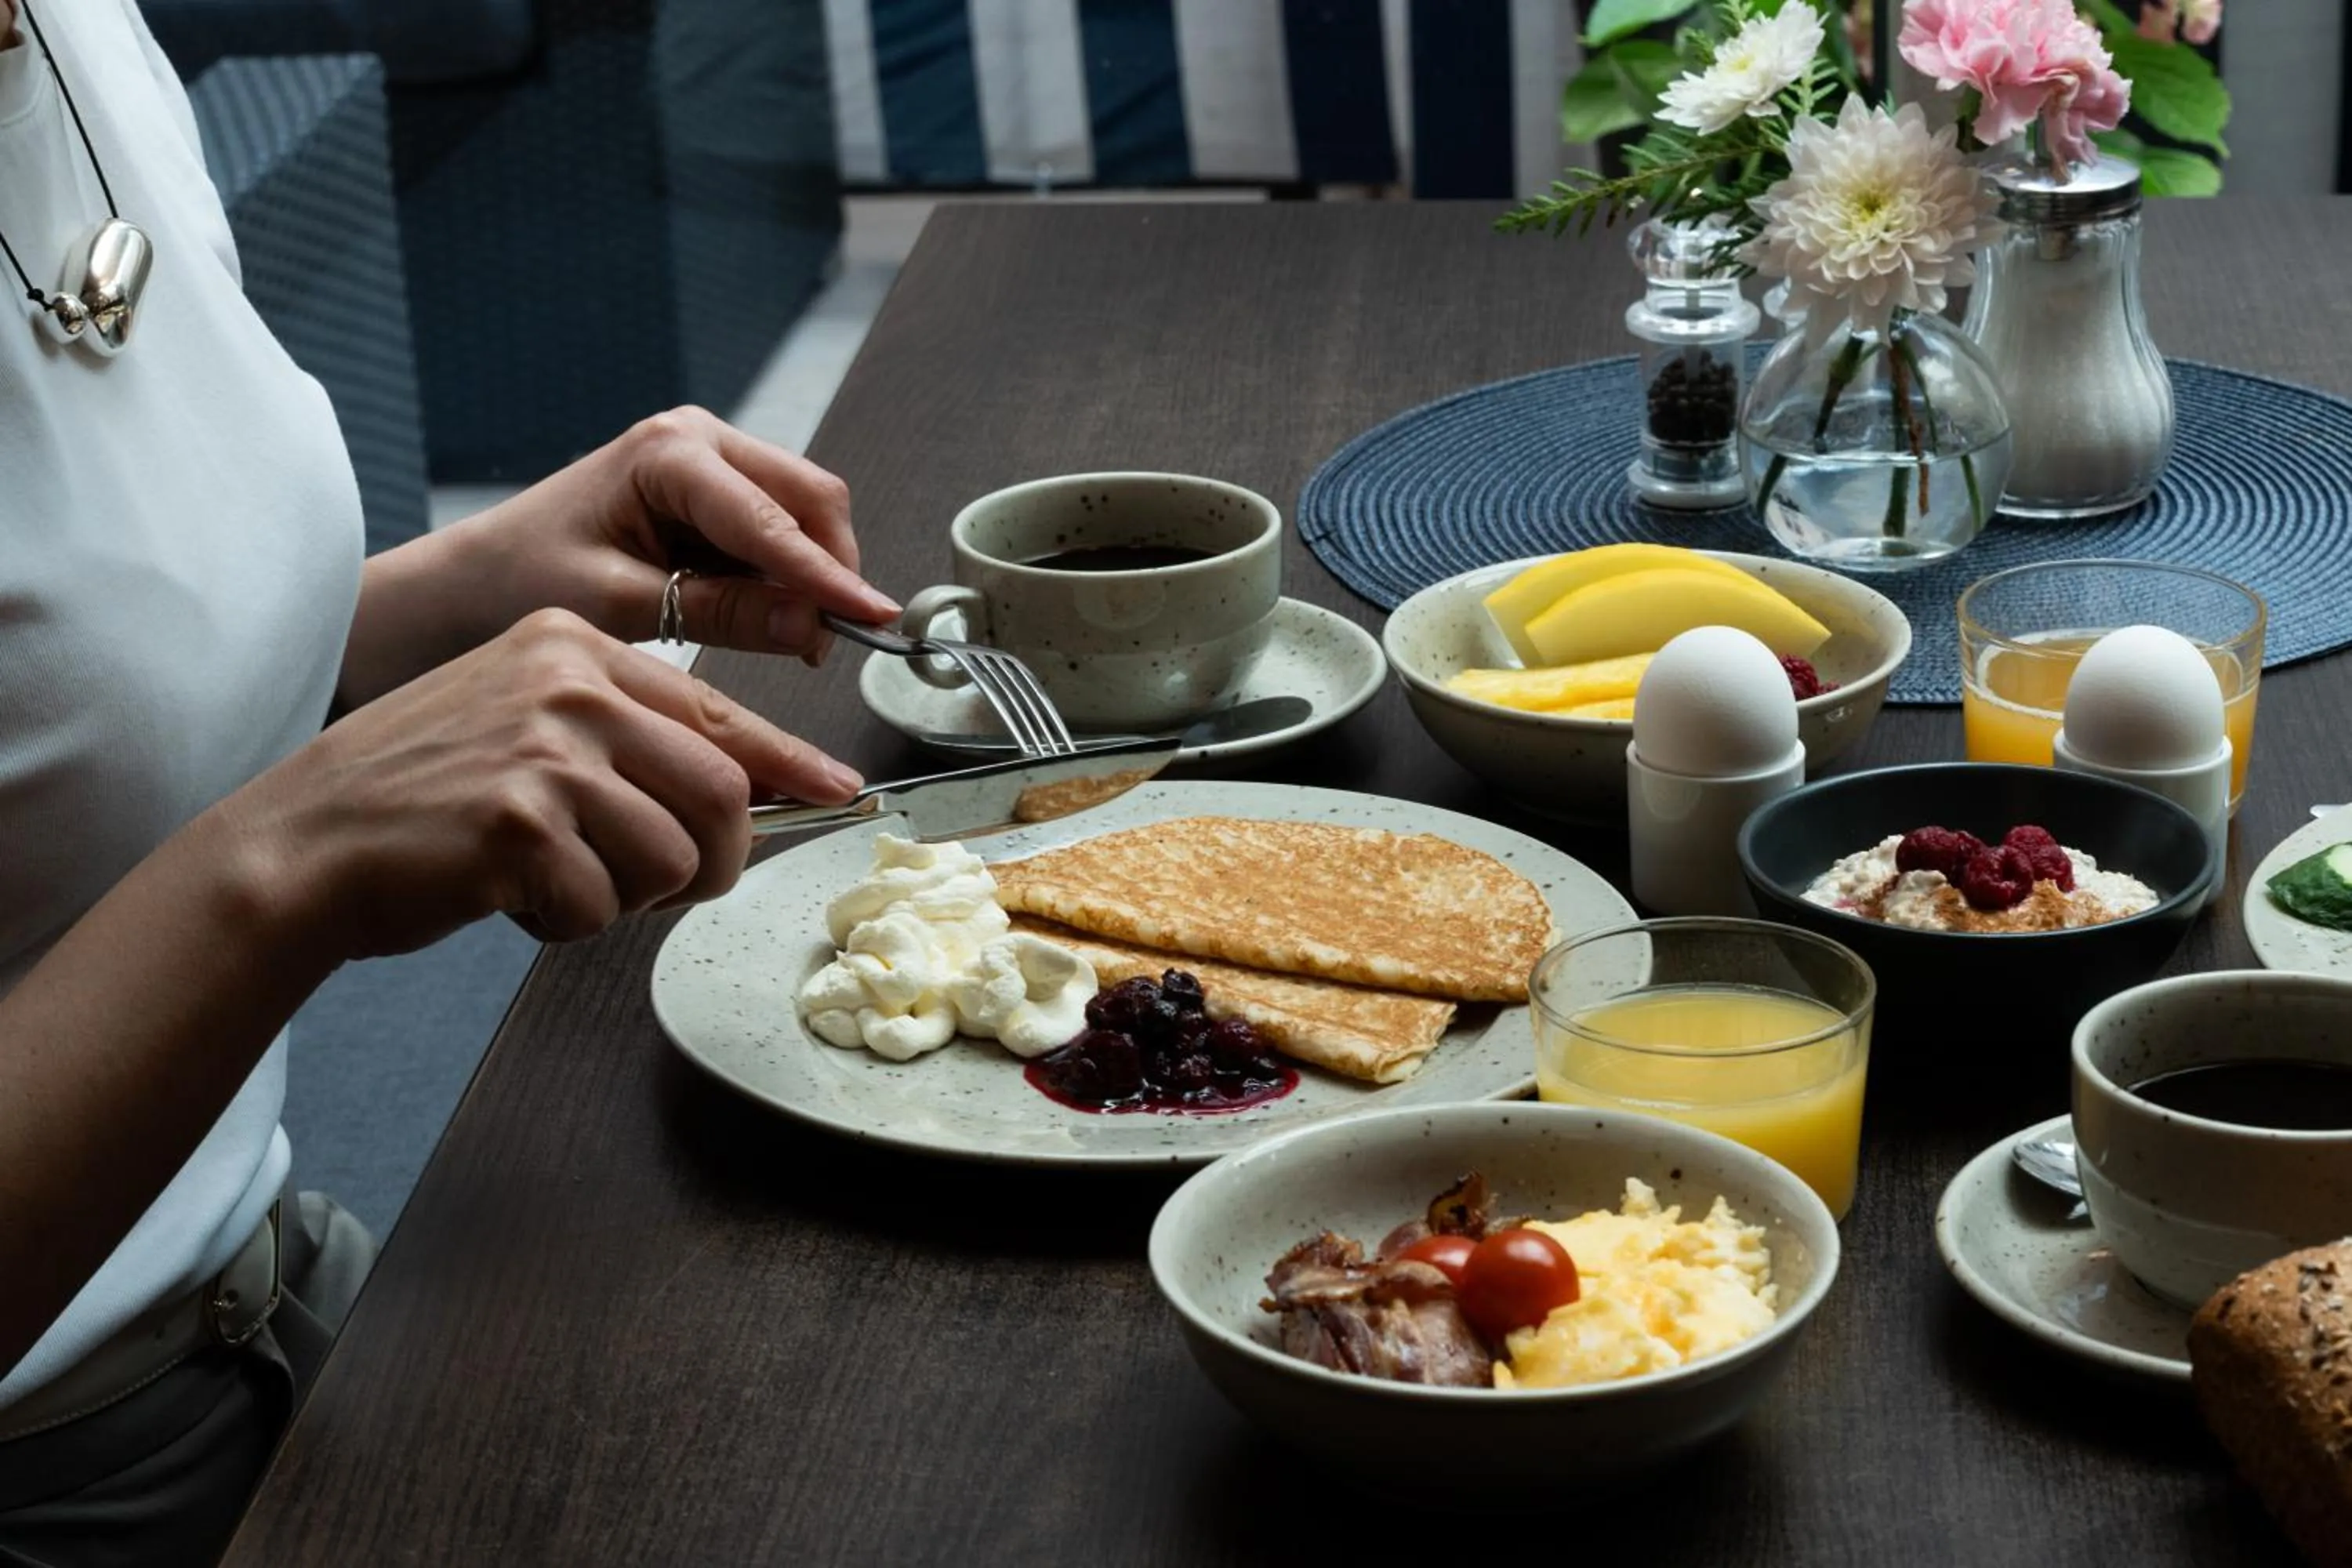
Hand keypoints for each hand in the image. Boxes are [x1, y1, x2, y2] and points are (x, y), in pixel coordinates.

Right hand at [231, 608, 859, 956]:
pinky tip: (511, 898)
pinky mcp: (520, 822)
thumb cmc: (423, 799)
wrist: (300, 842)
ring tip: (556, 880)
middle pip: (720, 792)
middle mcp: (568, 683)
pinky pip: (603, 903)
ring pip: (674, 857)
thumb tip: (752, 784)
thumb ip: (629, 739)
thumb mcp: (528, 725)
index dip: (789, 765)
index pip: (718, 711)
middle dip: (711, 862)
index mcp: (576, 647)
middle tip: (657, 888)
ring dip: (629, 898)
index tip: (839, 793)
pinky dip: (568, 923)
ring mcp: (545, 748)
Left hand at [463, 406, 898, 664]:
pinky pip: (777, 533)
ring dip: (810, 576)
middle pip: (808, 499)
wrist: (474, 580)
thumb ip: (721, 612)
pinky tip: (767, 618)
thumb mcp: (621, 605)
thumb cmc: (523, 581)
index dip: (827, 574)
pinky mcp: (715, 495)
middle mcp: (698, 441)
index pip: (772, 518)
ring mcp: (710, 462)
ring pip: (803, 516)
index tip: (872, 616)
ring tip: (792, 641)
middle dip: (829, 569)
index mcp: (668, 453)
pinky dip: (786, 577)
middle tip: (827, 642)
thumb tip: (809, 625)